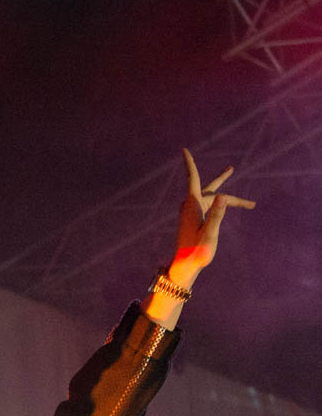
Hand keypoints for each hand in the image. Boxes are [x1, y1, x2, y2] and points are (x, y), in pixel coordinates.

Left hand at [170, 148, 254, 288]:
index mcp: (193, 205)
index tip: (184, 150)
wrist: (185, 266)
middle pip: (210, 189)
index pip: (193, 178)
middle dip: (221, 179)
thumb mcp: (211, 233)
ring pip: (211, 198)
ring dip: (223, 192)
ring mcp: (191, 213)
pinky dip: (218, 203)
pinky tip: (220, 202)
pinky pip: (208, 206)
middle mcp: (191, 206)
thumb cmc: (197, 251)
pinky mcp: (193, 220)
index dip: (189, 163)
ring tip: (231, 177)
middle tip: (231, 168)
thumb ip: (218, 215)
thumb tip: (224, 197)